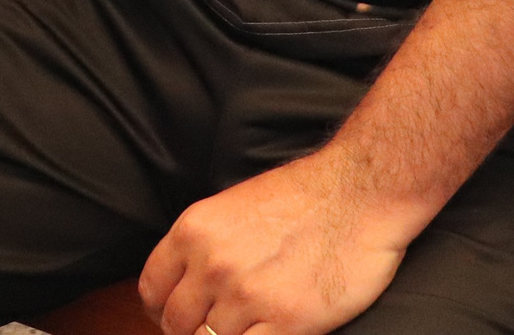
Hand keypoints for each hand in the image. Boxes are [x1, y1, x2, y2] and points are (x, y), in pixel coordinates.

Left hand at [138, 148, 424, 334]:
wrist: (360, 193)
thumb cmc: (305, 196)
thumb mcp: (233, 207)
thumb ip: (205, 245)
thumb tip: (190, 285)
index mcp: (194, 231)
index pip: (152, 290)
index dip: (163, 310)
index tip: (178, 317)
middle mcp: (212, 265)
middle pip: (177, 325)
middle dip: (193, 330)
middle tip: (217, 326)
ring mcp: (247, 297)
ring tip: (249, 325)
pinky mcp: (286, 323)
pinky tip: (269, 332)